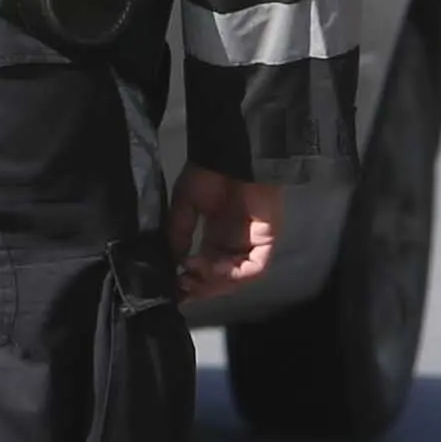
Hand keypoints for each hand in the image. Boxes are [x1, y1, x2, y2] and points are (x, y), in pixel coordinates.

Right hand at [172, 171, 283, 305]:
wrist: (231, 153)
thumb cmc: (208, 173)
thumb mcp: (184, 205)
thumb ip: (179, 234)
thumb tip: (174, 262)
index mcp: (216, 234)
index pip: (205, 268)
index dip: (191, 281)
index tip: (173, 287)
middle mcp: (234, 241)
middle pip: (222, 279)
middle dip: (201, 287)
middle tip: (182, 287)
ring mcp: (252, 241)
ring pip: (238, 277)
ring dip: (215, 283)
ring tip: (194, 276)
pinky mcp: (267, 238)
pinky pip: (255, 267)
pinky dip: (234, 274)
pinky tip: (213, 267)